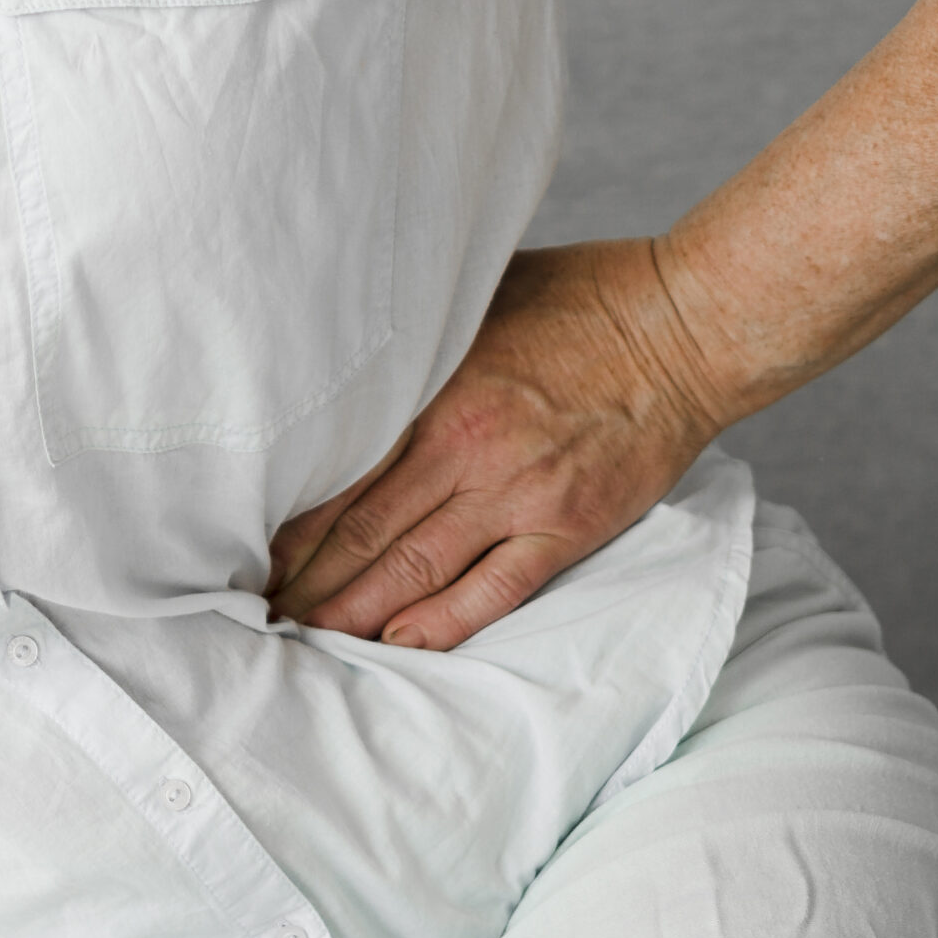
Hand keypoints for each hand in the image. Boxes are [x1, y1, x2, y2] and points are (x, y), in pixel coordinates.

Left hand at [266, 239, 725, 650]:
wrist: (690, 325)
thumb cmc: (583, 296)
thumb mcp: (479, 293)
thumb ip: (417, 333)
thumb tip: (349, 339)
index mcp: (434, 393)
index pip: (338, 476)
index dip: (287, 524)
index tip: (246, 550)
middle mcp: (467, 450)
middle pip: (363, 535)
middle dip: (306, 581)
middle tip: (258, 611)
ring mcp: (519, 495)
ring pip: (415, 571)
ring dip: (354, 612)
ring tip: (306, 636)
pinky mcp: (568, 527)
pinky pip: (493, 591)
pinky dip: (440, 622)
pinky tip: (395, 643)